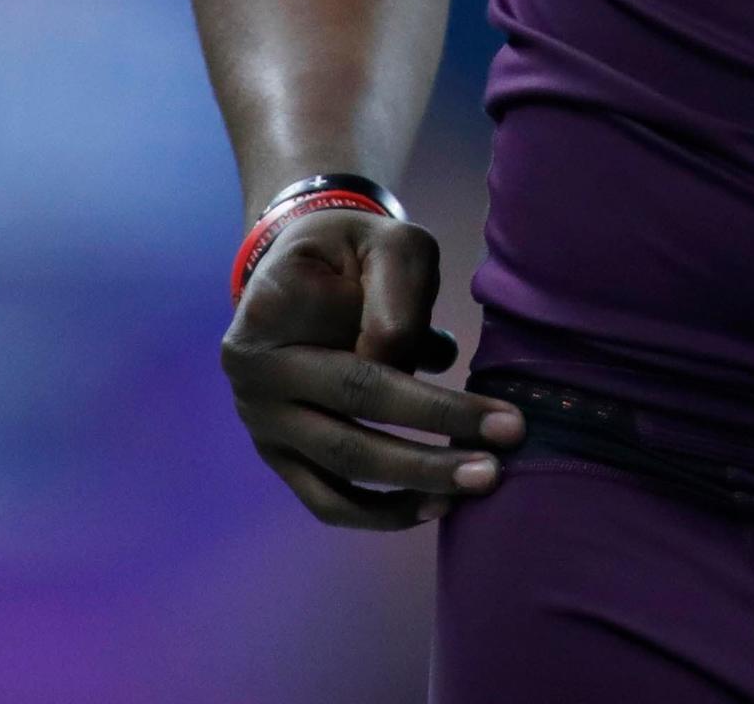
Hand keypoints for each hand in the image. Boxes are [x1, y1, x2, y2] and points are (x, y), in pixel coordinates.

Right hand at [220, 209, 524, 529]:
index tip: (500, 417)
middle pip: (348, 431)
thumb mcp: (385, 240)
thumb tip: (408, 360)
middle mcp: (253, 378)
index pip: (358, 368)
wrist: (303, 267)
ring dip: (412, 487)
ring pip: (339, 472)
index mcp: (268, 316)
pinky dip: (378, 512)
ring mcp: (262, 422)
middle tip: (499, 465)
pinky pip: (326, 499)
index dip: (429, 404)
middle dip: (431, 453)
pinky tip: (433, 506)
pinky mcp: (280, 453)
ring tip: (478, 484)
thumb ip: (397, 290)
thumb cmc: (352, 252)